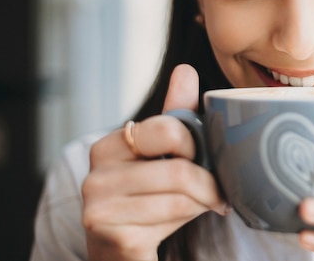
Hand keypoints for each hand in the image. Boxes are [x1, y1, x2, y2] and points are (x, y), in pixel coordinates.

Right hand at [81, 64, 228, 260]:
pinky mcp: (112, 234)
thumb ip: (174, 114)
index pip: (167, 129)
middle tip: (218, 189)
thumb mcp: (160, 154)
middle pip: (179, 168)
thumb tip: (185, 70)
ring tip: (207, 203)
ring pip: (181, 195)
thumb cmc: (146, 198)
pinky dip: (191, 217)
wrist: (120, 251)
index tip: (200, 156)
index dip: (194, 144)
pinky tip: (191, 218)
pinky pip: (172, 218)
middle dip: (207, 181)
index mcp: (108, 146)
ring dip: (203, 202)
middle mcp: (96, 175)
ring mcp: (100, 207)